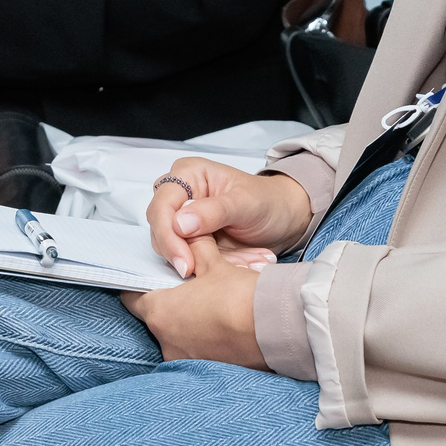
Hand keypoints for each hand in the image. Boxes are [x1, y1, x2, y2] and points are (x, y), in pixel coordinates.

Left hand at [122, 236, 269, 366]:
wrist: (274, 328)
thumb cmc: (239, 296)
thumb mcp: (214, 263)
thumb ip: (195, 247)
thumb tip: (189, 232)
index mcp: (160, 313)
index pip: (132, 297)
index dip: (141, 284)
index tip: (152, 276)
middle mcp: (166, 341)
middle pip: (156, 317)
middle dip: (168, 303)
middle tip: (185, 288)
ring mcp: (185, 359)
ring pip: (176, 335)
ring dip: (186, 323)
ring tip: (208, 307)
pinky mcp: (206, 370)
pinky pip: (196, 350)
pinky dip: (203, 338)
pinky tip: (220, 326)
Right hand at [143, 156, 312, 280]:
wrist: (286, 217)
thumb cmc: (268, 200)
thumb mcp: (246, 203)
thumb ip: (213, 211)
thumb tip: (179, 224)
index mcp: (188, 175)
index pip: (161, 206)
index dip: (168, 236)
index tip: (185, 263)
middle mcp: (180, 195)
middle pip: (160, 229)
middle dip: (182, 254)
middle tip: (207, 271)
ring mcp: (184, 219)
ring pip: (172, 249)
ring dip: (204, 263)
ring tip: (246, 262)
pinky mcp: (192, 240)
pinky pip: (190, 259)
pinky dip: (213, 268)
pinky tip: (244, 264)